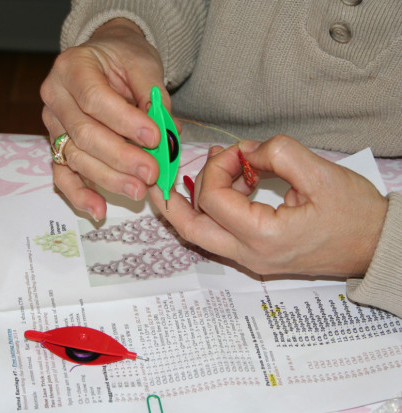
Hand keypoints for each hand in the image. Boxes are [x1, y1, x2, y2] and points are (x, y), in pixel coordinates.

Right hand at [42, 18, 167, 220]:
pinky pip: (63, 176)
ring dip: (108, 179)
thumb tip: (166, 133)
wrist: (104, 59)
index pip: (94, 99)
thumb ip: (153, 95)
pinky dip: (80, 195)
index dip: (124, 122)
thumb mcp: (142, 62)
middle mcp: (55, 97)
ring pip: (76, 159)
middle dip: (120, 157)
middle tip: (151, 172)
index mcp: (72, 68)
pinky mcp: (57, 147)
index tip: (154, 137)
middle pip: (84, 134)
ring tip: (138, 191)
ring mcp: (52, 125)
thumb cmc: (123, 59)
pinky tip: (99, 210)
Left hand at [151, 135, 387, 275]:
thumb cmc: (356, 215)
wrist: (377, 247)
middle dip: (172, 200)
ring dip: (196, 201)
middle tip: (162, 175)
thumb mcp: (321, 173)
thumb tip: (244, 151)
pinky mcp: (256, 255)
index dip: (217, 167)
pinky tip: (230, 184)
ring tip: (215, 168)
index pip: (212, 199)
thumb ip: (276, 153)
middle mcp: (250, 254)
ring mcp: (251, 259)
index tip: (237, 151)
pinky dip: (215, 209)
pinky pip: (220, 234)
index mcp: (263, 237)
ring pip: (202, 234)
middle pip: (190, 229)